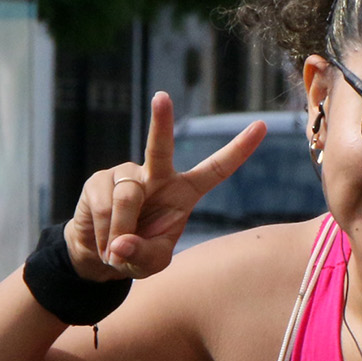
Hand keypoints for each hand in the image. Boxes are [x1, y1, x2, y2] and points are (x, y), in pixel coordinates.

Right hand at [66, 92, 265, 281]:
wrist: (99, 255)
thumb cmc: (136, 254)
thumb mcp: (149, 263)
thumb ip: (144, 255)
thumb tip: (122, 242)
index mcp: (184, 192)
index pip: (217, 169)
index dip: (239, 150)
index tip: (261, 127)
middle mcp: (157, 176)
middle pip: (160, 147)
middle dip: (161, 121)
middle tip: (162, 97)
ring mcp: (126, 174)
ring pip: (128, 197)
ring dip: (121, 230)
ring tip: (116, 248)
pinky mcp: (99, 180)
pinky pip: (104, 207)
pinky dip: (104, 233)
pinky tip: (103, 240)